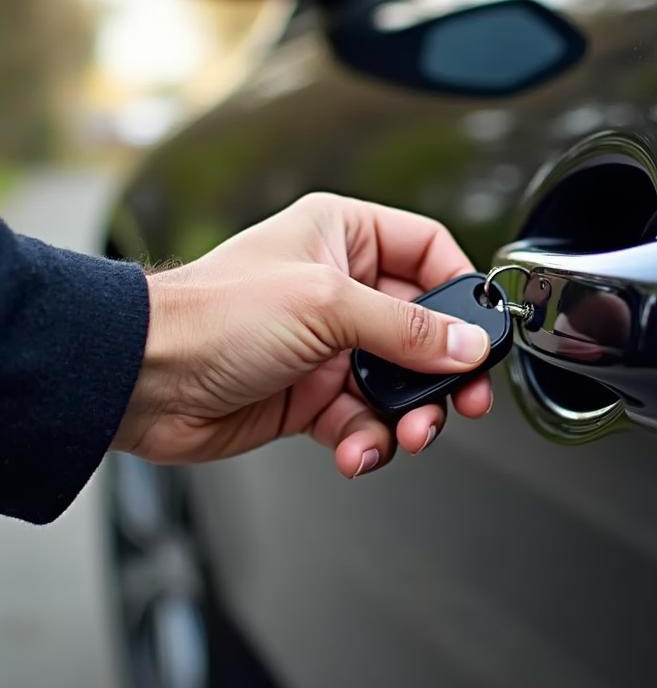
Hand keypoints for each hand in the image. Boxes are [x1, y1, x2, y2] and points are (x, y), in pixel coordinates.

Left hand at [113, 193, 493, 477]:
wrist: (144, 380)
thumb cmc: (211, 315)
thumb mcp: (326, 305)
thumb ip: (406, 329)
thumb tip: (466, 344)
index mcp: (343, 237)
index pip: (428, 252)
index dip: (461, 289)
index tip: (482, 327)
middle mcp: (339, 289)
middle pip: (423, 330)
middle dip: (442, 371)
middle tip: (466, 398)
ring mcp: (327, 346)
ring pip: (397, 385)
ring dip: (409, 416)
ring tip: (409, 434)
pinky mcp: (312, 396)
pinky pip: (362, 422)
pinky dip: (367, 442)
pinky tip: (356, 450)